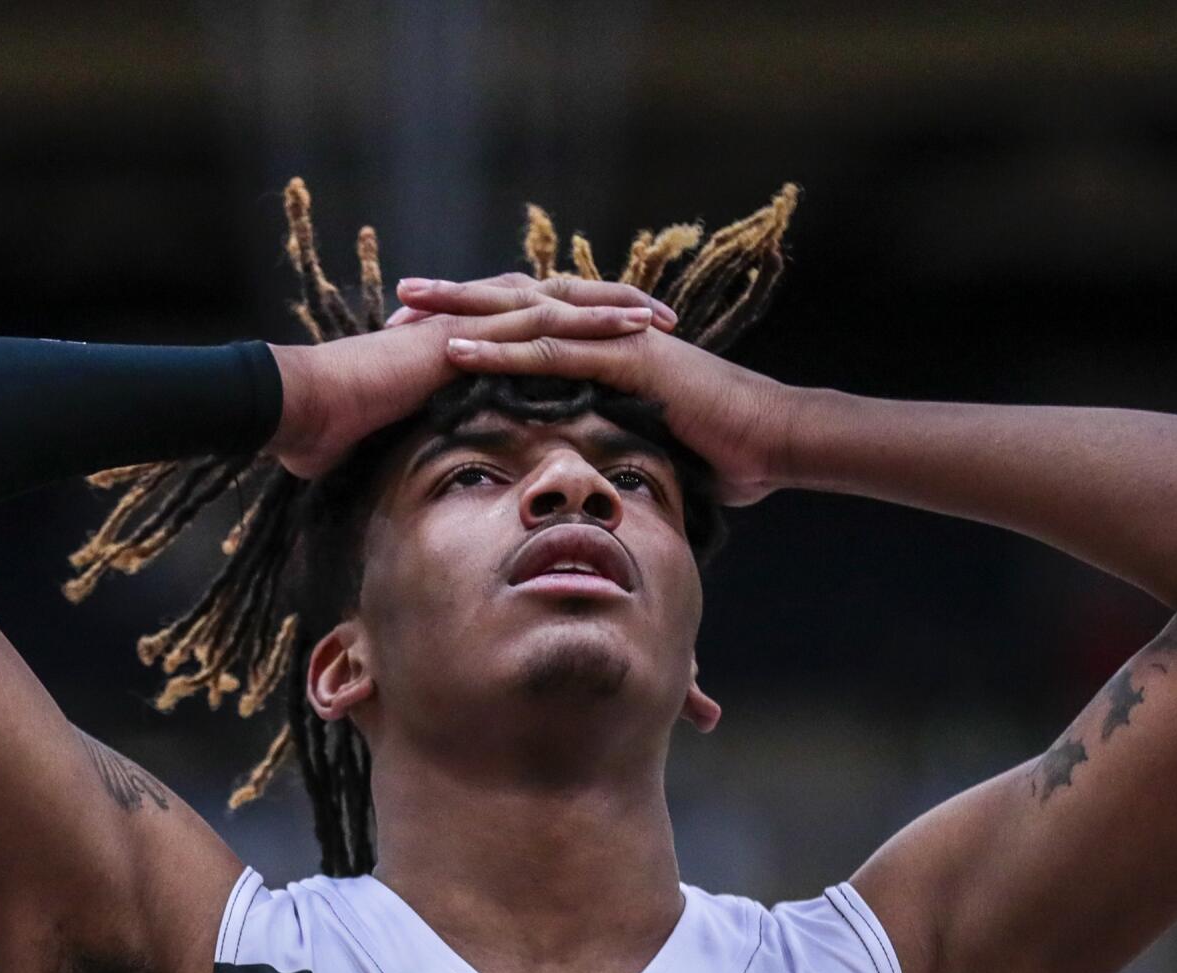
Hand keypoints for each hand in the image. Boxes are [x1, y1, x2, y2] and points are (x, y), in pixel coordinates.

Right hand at [264, 280, 673, 481]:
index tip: (625, 348)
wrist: (303, 410)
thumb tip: (420, 489)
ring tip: (660, 317)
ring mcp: (470, 324)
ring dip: (612, 308)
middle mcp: (471, 325)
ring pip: (557, 303)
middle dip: (610, 310)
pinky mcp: (468, 335)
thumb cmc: (331, 433)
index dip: (578, 334)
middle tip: (662, 322)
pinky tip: (625, 327)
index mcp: (461, 344)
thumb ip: (417, 450)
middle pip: (557, 304)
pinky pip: (538, 322)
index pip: (532, 330)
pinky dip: (586, 321)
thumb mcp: (392, 443)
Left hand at [392, 273, 788, 505]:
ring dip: (464, 312)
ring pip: (525, 317)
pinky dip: (503, 351)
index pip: (531, 326)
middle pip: (518, 305)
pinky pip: (553, 353)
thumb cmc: (723, 450)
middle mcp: (606, 330)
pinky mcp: (626, 358)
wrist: (775, 441)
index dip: (480, 323)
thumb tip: (588, 472)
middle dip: (457, 301)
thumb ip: (616, 440)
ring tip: (412, 310)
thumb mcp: (652, 443)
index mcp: (607, 345)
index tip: (428, 328)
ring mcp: (615, 338)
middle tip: (401, 297)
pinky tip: (458, 350)